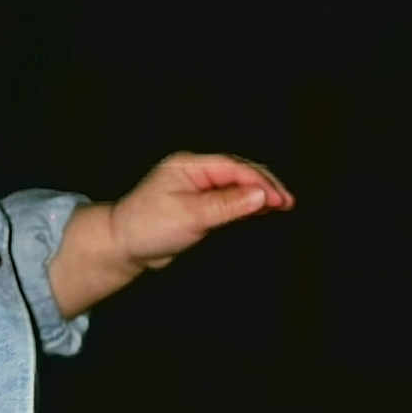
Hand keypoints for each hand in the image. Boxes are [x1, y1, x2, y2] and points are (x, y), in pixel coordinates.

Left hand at [48, 153, 293, 319]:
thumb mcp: (190, 216)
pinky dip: (246, 204)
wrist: (123, 246)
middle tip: (288, 203)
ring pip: (236, 186)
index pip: (234, 167)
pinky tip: (262, 210)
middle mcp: (194, 172)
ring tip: (282, 206)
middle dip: (265, 185)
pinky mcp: (197, 204)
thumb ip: (227, 204)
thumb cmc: (148, 227)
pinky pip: (228, 199)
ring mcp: (196, 188)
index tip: (281, 198)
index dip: (261, 181)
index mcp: (189, 166)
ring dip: (258, 194)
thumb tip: (261, 194)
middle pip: (238, 173)